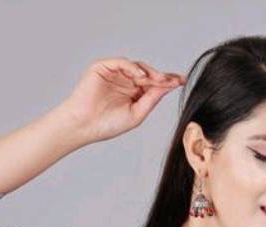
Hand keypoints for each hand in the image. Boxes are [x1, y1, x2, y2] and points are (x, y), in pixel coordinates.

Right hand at [62, 57, 185, 142]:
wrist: (84, 126)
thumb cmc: (107, 125)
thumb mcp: (137, 114)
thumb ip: (151, 100)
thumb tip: (167, 87)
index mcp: (133, 94)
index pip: (153, 85)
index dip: (167, 82)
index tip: (181, 81)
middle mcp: (125, 82)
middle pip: (148, 74)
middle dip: (161, 77)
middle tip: (172, 81)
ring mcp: (114, 74)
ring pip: (137, 67)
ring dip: (149, 73)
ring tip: (158, 81)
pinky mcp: (103, 67)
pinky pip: (122, 62)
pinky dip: (133, 67)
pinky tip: (141, 76)